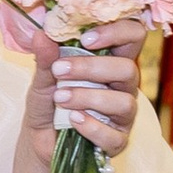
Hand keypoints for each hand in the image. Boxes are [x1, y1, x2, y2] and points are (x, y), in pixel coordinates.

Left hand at [0, 6, 144, 158]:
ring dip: (88, 97)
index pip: (133, 36)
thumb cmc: (49, 100)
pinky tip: (73, 120)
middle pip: (128, 68)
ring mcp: (123, 115)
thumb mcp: (43, 77)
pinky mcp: (117, 141)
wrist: (39, 138)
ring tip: (60, 98)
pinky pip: (114, 136)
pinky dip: (91, 127)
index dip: (117, 31)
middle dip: (92, 67)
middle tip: (59, 70)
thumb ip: (45, 58)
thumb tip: (41, 35)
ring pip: (124, 102)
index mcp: (111, 61)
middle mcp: (123, 86)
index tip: (86, 38)